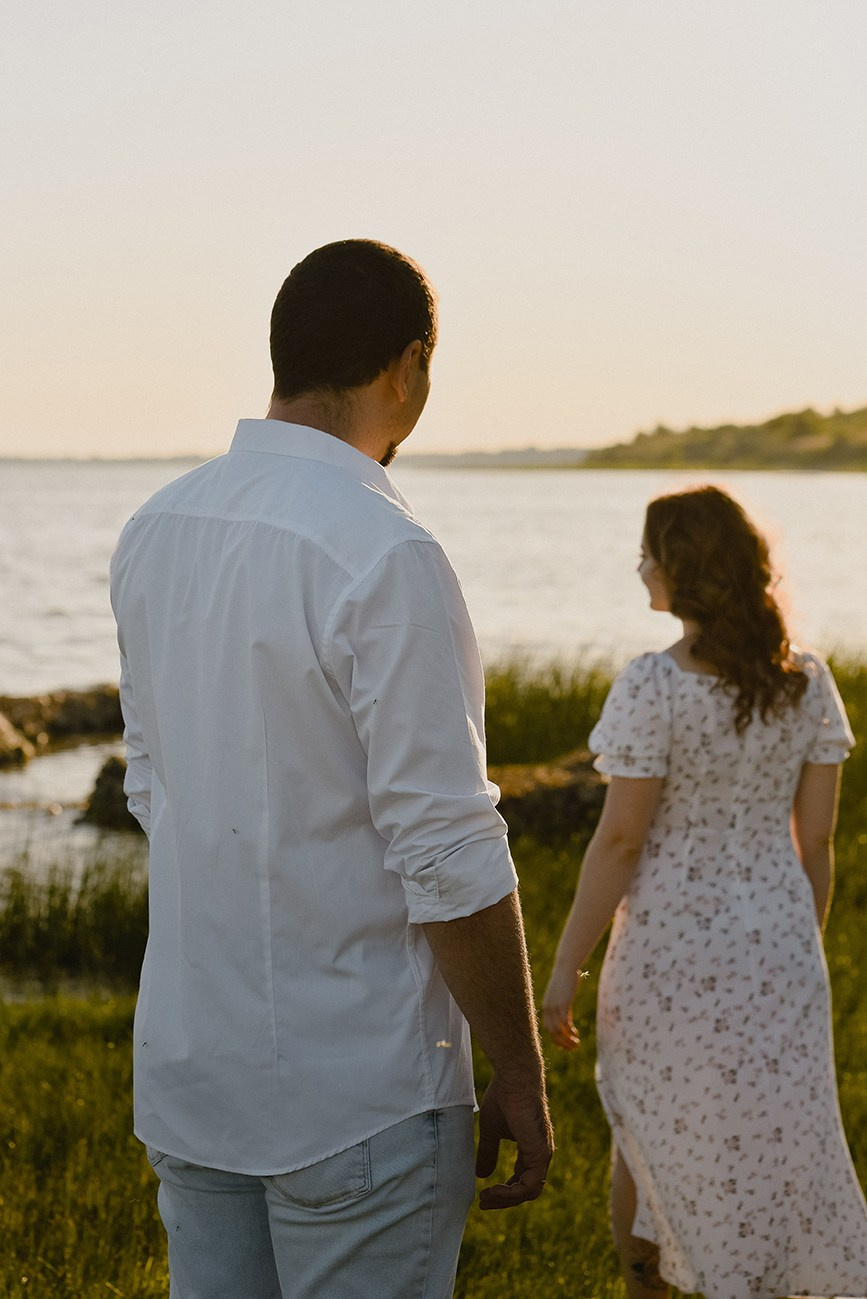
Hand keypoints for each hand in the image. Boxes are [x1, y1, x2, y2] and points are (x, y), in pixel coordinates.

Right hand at [475, 1073, 553, 1209]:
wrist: (513, 1079)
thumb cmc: (503, 1098)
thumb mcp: (491, 1130)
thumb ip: (488, 1152)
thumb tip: (481, 1175)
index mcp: (532, 1150)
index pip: (522, 1181)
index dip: (505, 1192)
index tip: (484, 1195)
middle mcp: (540, 1155)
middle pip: (526, 1191)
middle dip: (504, 1200)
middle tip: (483, 1203)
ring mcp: (542, 1155)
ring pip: (528, 1192)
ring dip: (505, 1199)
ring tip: (485, 1197)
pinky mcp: (539, 1154)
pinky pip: (528, 1186)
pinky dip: (511, 1193)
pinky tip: (493, 1190)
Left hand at [542, 966, 581, 1050]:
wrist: (565, 968)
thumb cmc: (565, 980)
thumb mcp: (562, 996)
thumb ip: (563, 1007)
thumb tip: (566, 1019)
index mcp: (546, 1007)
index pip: (548, 1029)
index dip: (557, 1039)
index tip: (566, 1045)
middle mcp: (548, 1009)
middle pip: (552, 1033)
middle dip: (563, 1043)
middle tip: (573, 1048)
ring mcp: (554, 1007)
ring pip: (559, 1031)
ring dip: (568, 1040)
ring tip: (576, 1044)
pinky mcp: (562, 1004)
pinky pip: (565, 1024)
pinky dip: (570, 1032)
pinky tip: (576, 1035)